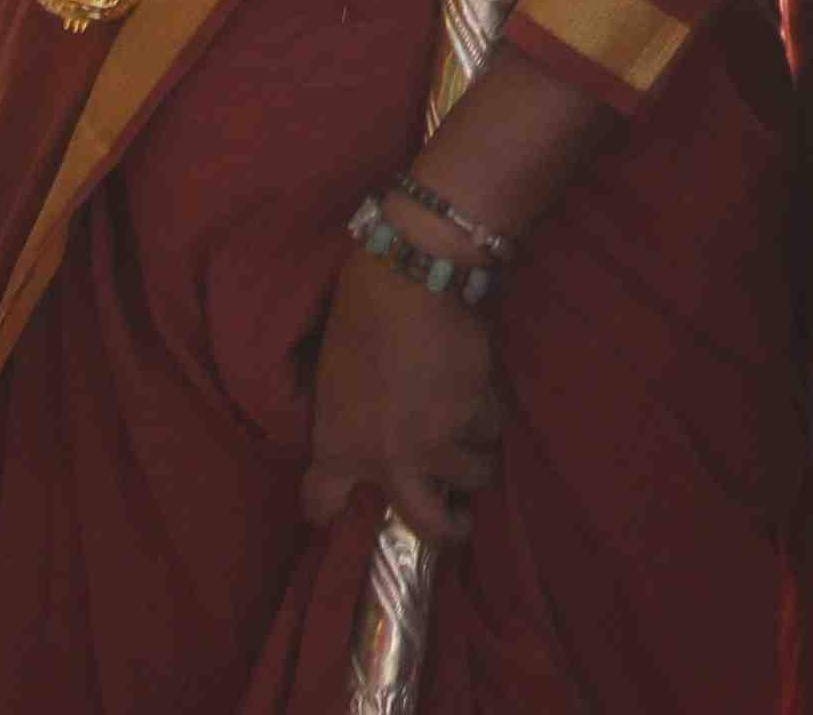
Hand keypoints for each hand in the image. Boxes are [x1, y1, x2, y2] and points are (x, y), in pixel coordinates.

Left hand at [298, 247, 507, 545]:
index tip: (334, 512)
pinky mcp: (476, 413)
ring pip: (474, 474)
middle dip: (448, 530)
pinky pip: (491, 425)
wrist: (407, 283)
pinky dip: (489, 412)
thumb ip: (347, 419)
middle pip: (428, 524)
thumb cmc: (356, 318)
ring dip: (476, 457)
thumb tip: (369, 427)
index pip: (321, 502)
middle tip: (456, 525)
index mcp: (338, 447)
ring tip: (475, 438)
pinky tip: (481, 389)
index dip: (326, 511)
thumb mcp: (331, 380)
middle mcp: (390, 459)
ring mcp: (438, 441)